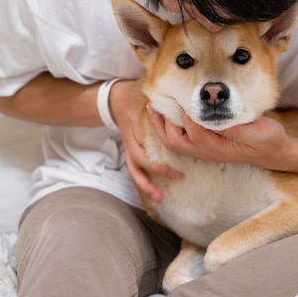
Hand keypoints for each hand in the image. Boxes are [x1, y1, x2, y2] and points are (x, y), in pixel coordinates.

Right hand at [109, 81, 181, 206]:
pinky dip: (141, 188)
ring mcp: (129, 147)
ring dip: (144, 188)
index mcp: (135, 127)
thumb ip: (160, 100)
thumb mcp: (147, 93)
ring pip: (133, 172)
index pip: (143, 150)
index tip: (175, 171)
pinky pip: (134, 172)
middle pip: (137, 164)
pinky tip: (149, 203)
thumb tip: (181, 104)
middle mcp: (130, 140)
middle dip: (152, 179)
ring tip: (157, 203)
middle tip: (171, 185)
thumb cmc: (137, 95)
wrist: (116, 98)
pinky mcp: (130, 152)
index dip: (157, 165)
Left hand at [146, 103, 290, 167]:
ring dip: (163, 127)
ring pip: (177, 143)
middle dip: (162, 124)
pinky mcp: (209, 147)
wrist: (276, 152)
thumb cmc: (268, 139)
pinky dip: (172, 128)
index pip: (194, 132)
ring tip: (155, 108)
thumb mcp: (256, 132)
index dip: (186, 115)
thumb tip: (212, 118)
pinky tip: (171, 114)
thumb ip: (233, 127)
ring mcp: (208, 151)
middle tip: (154, 103)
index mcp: (220, 148)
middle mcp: (210, 152)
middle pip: (176, 142)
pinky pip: (183, 141)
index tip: (182, 96)